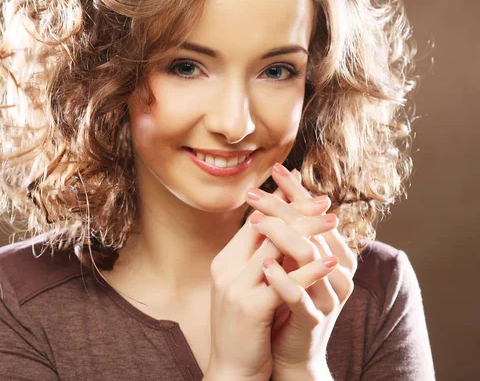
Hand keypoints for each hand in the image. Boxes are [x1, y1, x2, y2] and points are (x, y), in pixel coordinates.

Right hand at [207, 166, 339, 380]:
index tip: (306, 195)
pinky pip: (285, 282)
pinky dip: (309, 269)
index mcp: (224, 261)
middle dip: (298, 211)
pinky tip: (330, 261)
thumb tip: (280, 232)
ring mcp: (236, 287)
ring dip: (308, 231)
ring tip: (333, 221)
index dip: (281, 206)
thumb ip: (257, 260)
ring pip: (274, 247)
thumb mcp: (245, 288)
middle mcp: (226, 269)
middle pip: (265, 227)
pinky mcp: (251, 308)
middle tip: (324, 201)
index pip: (254, 222)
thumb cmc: (243, 327)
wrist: (230, 369)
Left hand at [246, 164, 357, 379]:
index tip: (275, 169)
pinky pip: (301, 296)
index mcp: (336, 253)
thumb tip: (280, 194)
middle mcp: (339, 271)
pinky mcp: (315, 319)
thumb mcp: (291, 262)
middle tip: (255, 194)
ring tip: (256, 222)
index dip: (296, 191)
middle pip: (312, 229)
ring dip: (281, 237)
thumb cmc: (289, 300)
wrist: (291, 351)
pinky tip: (264, 266)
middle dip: (283, 208)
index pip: (316, 213)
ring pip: (309, 257)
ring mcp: (329, 295)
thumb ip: (290, 233)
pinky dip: (283, 278)